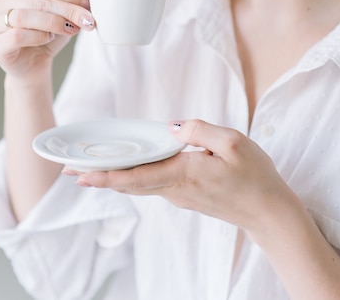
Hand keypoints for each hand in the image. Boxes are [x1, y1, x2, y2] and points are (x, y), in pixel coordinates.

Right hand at [0, 0, 94, 80]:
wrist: (33, 64)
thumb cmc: (46, 34)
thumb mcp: (61, 15)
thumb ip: (71, 2)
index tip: (89, 4)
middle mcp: (0, 1)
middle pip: (38, 0)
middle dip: (68, 10)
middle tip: (87, 20)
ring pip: (24, 16)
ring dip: (54, 23)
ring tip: (68, 30)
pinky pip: (17, 36)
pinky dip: (38, 37)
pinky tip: (48, 38)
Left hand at [71, 119, 288, 231]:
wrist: (268, 212)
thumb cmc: (255, 177)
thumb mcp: (234, 143)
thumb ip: (200, 131)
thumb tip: (173, 126)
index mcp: (184, 174)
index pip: (137, 176)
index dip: (107, 175)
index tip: (82, 175)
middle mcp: (176, 189)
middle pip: (130, 183)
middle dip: (100, 177)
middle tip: (70, 171)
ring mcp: (180, 195)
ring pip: (139, 185)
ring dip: (114, 178)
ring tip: (90, 170)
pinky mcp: (186, 196)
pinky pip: (152, 185)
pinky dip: (133, 178)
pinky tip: (127, 169)